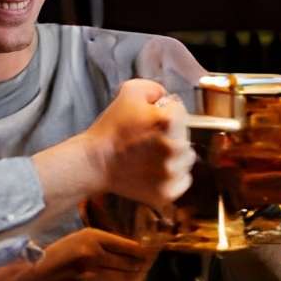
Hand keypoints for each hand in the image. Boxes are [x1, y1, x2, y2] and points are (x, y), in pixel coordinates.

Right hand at [22, 229, 158, 280]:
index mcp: (90, 236)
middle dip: (140, 267)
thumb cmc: (54, 259)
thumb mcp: (76, 241)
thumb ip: (100, 243)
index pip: (128, 244)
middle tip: (144, 268)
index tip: (148, 254)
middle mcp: (93, 254)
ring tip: (137, 278)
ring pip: (126, 279)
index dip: (142, 251)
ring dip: (134, 279)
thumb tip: (130, 249)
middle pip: (130, 263)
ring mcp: (92, 275)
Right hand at [85, 79, 193, 208]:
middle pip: (185, 135)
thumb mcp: (130, 91)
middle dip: (170, 134)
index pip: (180, 110)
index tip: (149, 119)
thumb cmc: (110, 128)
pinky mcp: (167, 192)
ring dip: (174, 156)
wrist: (93, 163)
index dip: (164, 111)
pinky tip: (154, 171)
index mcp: (169, 121)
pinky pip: (183, 180)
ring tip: (150, 155)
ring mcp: (172, 173)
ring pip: (186, 158)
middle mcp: (175, 148)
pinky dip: (173, 177)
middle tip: (146, 139)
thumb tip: (167, 98)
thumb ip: (155, 88)